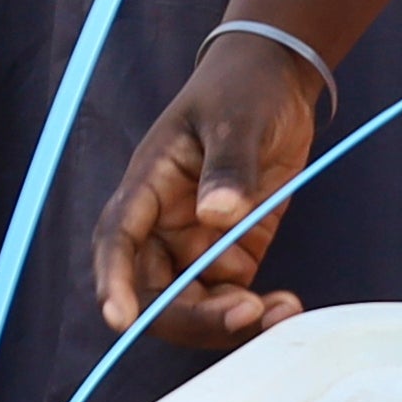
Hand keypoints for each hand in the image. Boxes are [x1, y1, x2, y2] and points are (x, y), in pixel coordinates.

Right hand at [88, 32, 333, 351]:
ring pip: (196, 305)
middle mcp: (165, 223)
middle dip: (193, 315)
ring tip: (282, 312)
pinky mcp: (234, 252)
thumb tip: (217, 215)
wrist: (278, 79)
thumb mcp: (237, 117)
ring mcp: (199, 242)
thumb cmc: (244, 87)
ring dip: (230, 322)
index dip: (112, 281)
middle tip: (247, 312)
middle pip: (155, 290)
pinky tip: (289, 306)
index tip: (119, 318)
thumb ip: (229, 164)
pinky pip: (234, 299)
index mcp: (149, 185)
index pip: (118, 238)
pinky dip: (257, 313)